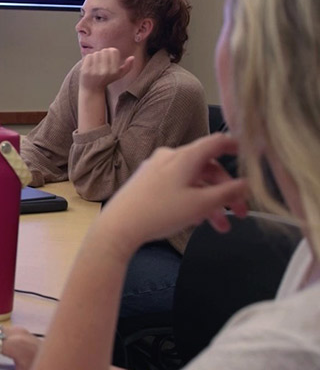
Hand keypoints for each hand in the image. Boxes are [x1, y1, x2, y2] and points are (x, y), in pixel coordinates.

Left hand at [79, 47, 133, 92]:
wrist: (92, 90)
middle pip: (104, 51)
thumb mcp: (119, 75)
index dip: (110, 51)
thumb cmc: (106, 80)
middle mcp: (105, 71)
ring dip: (96, 56)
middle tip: (101, 60)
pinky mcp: (85, 71)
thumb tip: (132, 57)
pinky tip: (90, 64)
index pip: (113, 51)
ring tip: (96, 63)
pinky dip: (88, 58)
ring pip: (96, 53)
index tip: (108, 56)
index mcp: (114, 71)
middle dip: (103, 53)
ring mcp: (94, 71)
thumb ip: (128, 67)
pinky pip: (88, 56)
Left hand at [91, 133, 249, 259]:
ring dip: (211, 202)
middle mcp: (170, 158)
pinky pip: (178, 187)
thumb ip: (228, 193)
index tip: (251, 153)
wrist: (118, 226)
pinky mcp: (147, 183)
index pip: (216, 142)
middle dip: (227, 191)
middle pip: (208, 168)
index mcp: (184, 157)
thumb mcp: (201, 204)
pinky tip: (198, 221)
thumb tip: (247, 184)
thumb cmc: (159, 213)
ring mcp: (157, 170)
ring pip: (194, 181)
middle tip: (241, 213)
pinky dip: (192, 200)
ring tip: (221, 227)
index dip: (236, 145)